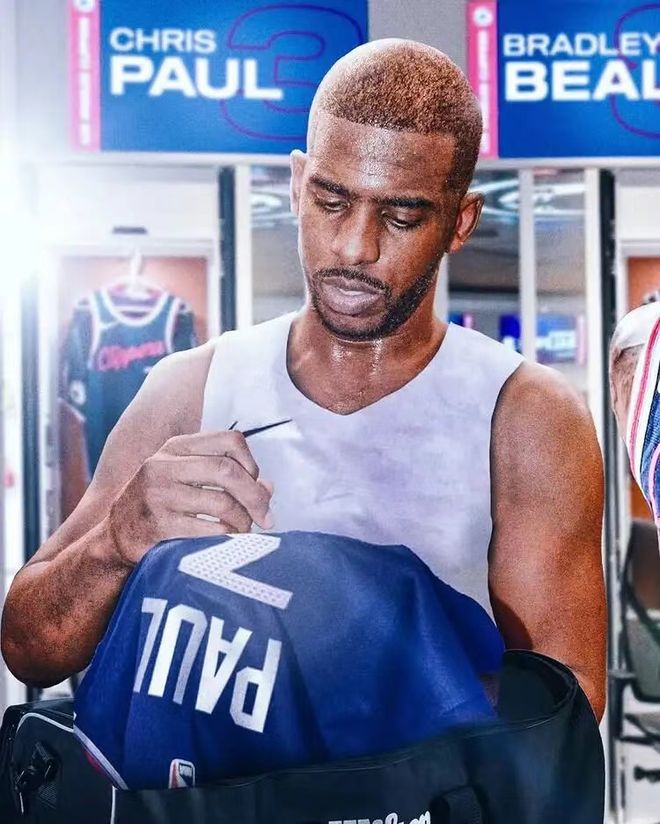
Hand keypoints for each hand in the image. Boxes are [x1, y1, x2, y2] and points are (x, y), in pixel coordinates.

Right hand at [107, 432, 272, 565]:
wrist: (116, 538)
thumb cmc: (161, 507)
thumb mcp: (187, 481)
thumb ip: (227, 480)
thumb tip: (269, 488)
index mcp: (176, 448)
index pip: (230, 440)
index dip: (252, 463)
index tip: (255, 485)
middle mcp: (164, 465)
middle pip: (228, 471)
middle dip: (255, 497)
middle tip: (267, 518)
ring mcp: (158, 494)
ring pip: (222, 503)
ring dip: (243, 522)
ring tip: (244, 532)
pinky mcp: (158, 525)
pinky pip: (208, 530)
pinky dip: (226, 538)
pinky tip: (227, 542)